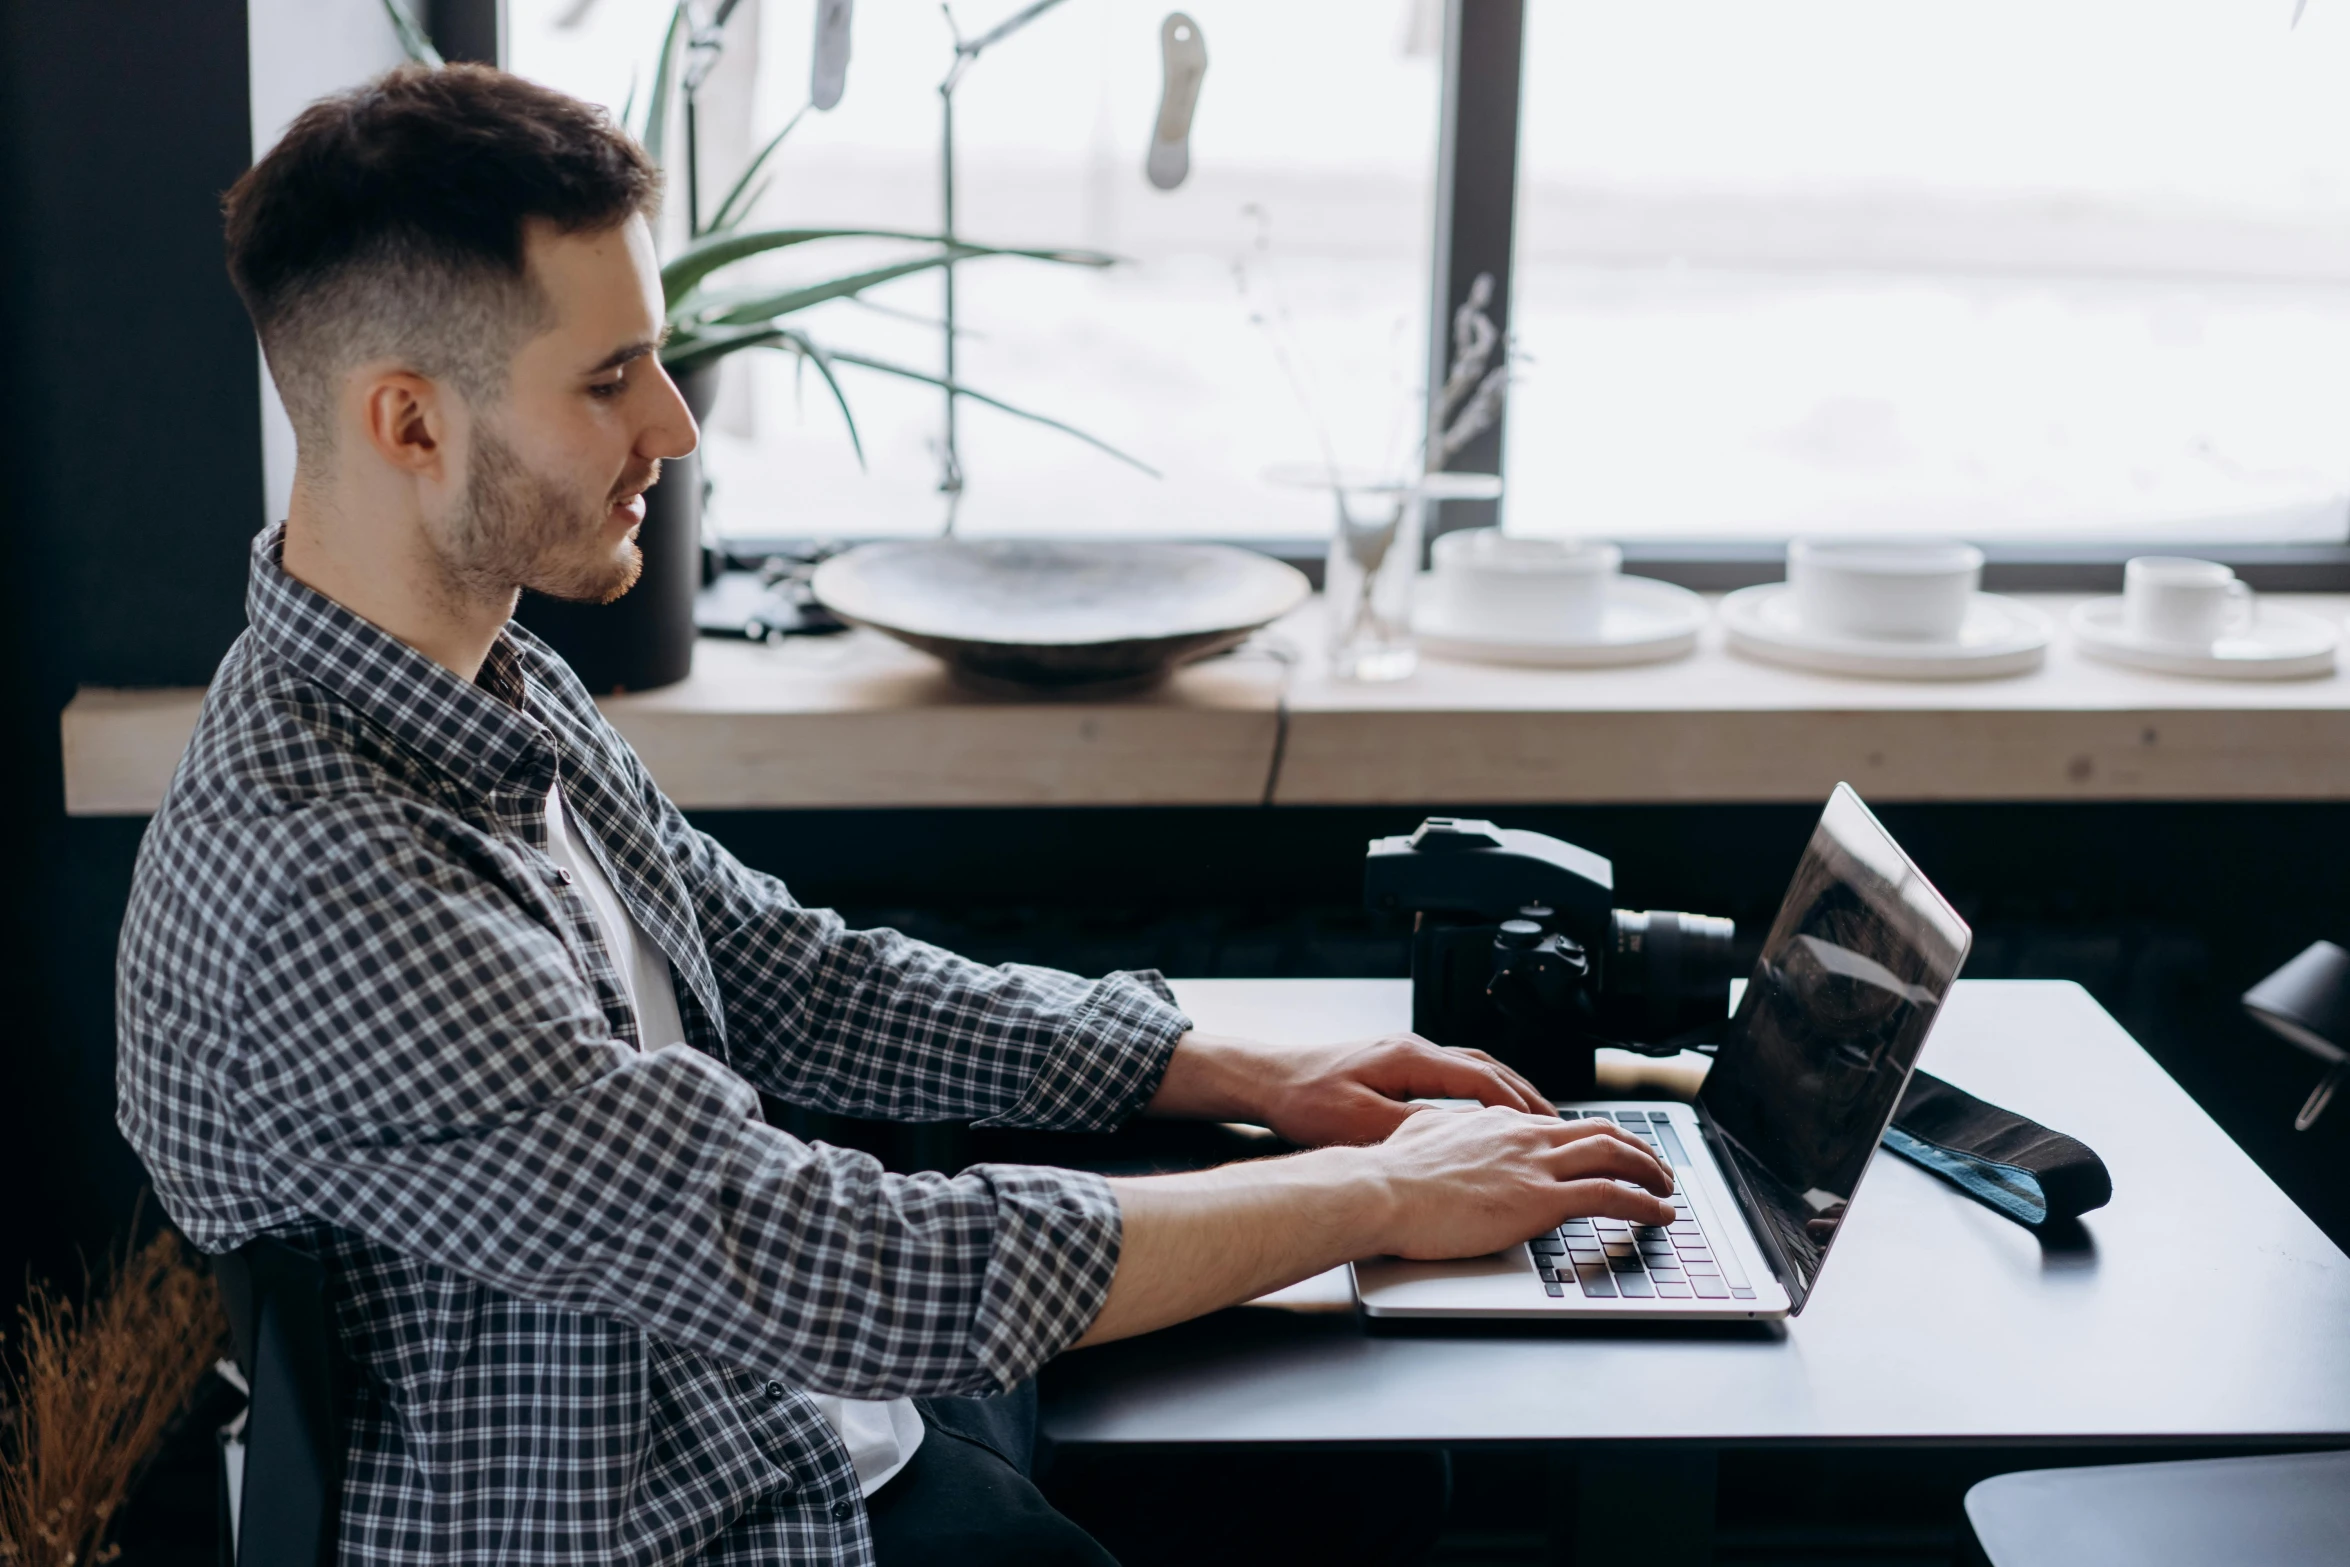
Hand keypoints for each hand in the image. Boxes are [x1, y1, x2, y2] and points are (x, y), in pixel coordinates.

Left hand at [1146, 1030, 1554, 1146]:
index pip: (1481, 1079)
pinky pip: (1451, 1075)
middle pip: (1486, 1068)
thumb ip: (1411, 1131)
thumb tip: (1456, 1143)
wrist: (1265, 1080)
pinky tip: (1484, 1114)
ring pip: (1470, 1068)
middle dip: (1524, 1096)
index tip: (1546, 1128)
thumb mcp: (1359, 1123)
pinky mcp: (1392, 1066)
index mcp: (1410, 1058)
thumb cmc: (1302, 1099)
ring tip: (1532, 1120)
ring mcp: (1403, 1055)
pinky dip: (1477, 1093)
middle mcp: (1412, 1049)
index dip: (1518, 1105)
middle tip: (1556, 1125)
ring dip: (1503, 1092)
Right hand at [1368, 1105, 1676, 1258]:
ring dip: (1650, 1172)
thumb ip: (1439, 1130)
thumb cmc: (1390, 1174)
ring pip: (1615, 1155)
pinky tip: (1659, 1214)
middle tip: (1654, 1167)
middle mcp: (1524, 1135)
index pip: (1562, 1124)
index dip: (1595, 1138)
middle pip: (1601, 1132)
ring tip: (1666, 1189)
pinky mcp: (1541, 1199)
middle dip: (1637, 1148)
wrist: (1381, 1191)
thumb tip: (1437, 1129)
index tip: (1609, 1152)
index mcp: (1498, 1122)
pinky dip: (1644, 1202)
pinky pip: (1610, 1195)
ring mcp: (1535, 1165)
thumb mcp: (1419, 1135)